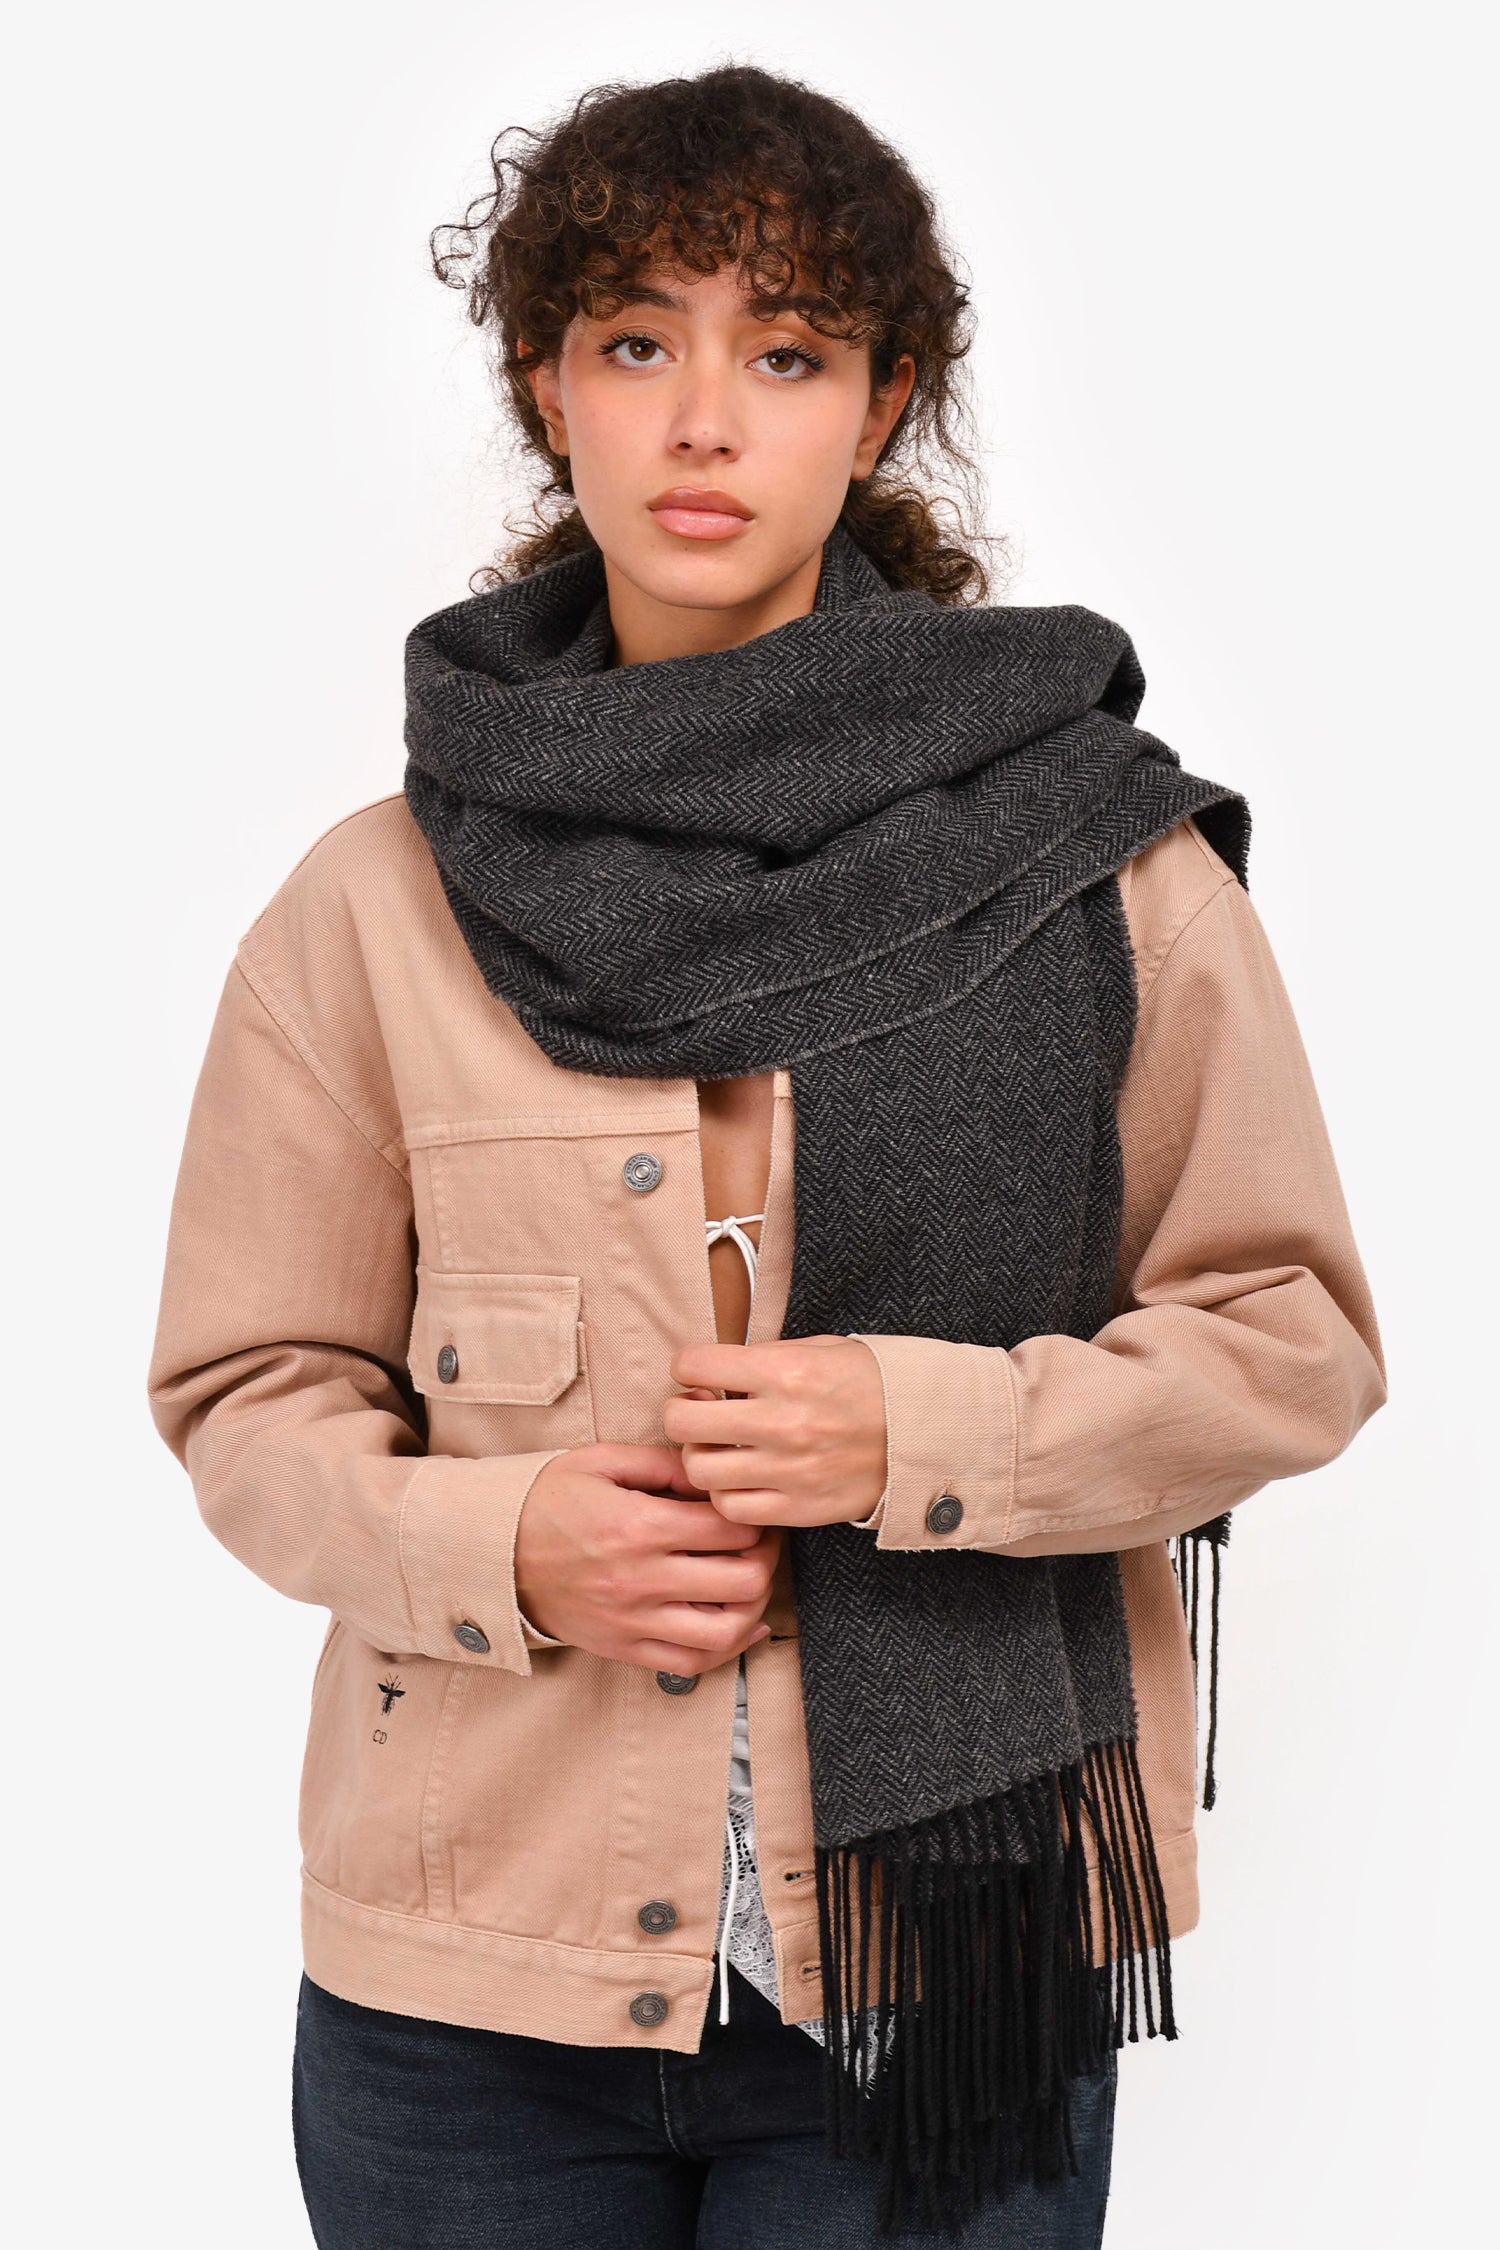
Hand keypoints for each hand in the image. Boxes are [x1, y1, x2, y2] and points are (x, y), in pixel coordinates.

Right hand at [514, 1443, 781, 1674]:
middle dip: (765, 1557)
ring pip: (726, 1630)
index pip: (730, 1527)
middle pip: (742, 1580)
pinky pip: (692, 1663)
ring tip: (751, 1581)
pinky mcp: (624, 1648)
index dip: (755, 1514)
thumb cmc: (547, 1501)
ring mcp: (633, 1620)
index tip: (752, 1508)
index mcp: (638, 1525)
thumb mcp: (601, 1461)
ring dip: (754, 1605)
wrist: (493, 1554)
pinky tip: (739, 1625)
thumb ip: (663, 1463)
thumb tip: (712, 1473)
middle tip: (760, 1542)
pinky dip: (727, 1649)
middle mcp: (641, 1579)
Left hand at [661, 1337, 887, 1527]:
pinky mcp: (798, 1507)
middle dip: (682, 1411)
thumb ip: (764, 1358)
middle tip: (699, 1410)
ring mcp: (788, 1469)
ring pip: (699, 1469)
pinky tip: (742, 1478)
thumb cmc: (872, 1385)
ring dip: (701, 1455)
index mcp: (784, 1371)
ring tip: (721, 1448)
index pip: (693, 1364)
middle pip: (682, 1420)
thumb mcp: (821, 1350)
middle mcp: (780, 1421)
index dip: (688, 1366)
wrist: (927, 1433)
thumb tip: (713, 1369)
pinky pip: (731, 1508)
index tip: (699, 1373)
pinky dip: (727, 1493)